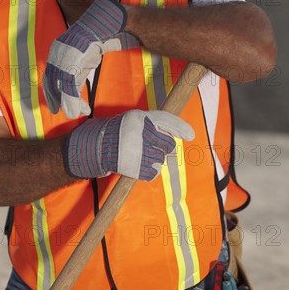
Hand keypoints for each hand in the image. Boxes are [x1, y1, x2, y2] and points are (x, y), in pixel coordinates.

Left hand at [43, 0, 138, 118]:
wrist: (107, 27)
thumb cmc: (98, 38)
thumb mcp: (84, 55)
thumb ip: (78, 68)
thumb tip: (75, 82)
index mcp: (58, 51)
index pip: (49, 75)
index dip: (51, 92)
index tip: (54, 105)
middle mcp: (58, 55)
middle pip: (52, 82)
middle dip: (56, 99)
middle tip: (58, 111)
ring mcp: (65, 58)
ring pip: (62, 87)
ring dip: (69, 104)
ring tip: (76, 113)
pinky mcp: (74, 63)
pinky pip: (71, 87)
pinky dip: (75, 100)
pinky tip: (84, 108)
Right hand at [63, 110, 194, 180]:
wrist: (97, 148)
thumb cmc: (118, 132)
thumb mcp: (134, 119)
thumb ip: (153, 122)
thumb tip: (178, 131)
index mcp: (141, 118)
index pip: (166, 120)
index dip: (180, 128)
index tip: (191, 135)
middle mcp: (141, 133)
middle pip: (168, 143)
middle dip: (163, 146)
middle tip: (151, 146)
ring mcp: (139, 151)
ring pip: (161, 158)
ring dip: (155, 158)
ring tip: (141, 154)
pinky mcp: (136, 168)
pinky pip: (154, 171)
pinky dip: (150, 170)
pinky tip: (140, 164)